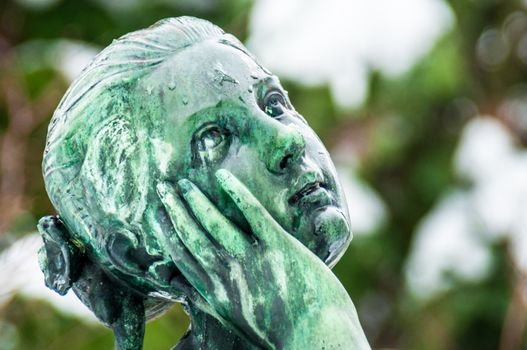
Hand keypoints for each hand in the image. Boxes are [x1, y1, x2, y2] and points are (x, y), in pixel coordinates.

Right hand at [155, 169, 369, 348]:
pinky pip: (253, 215)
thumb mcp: (234, 319)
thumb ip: (209, 300)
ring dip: (197, 201)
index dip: (167, 233)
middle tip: (161, 187)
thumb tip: (183, 289)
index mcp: (216, 293)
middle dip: (175, 211)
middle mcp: (228, 275)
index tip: (156, 214)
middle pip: (193, 236)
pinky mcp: (280, 246)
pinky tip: (223, 177)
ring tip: (184, 183)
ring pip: (216, 224)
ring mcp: (253, 259)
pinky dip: (237, 194)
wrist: (317, 338)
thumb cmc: (278, 331)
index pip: (183, 257)